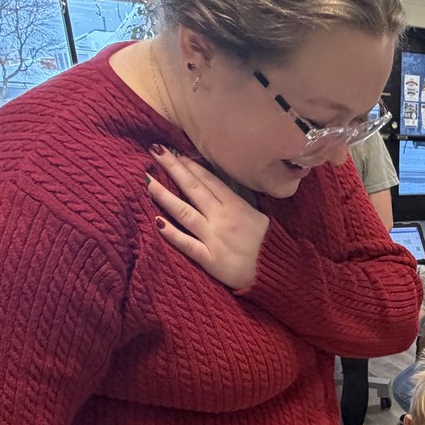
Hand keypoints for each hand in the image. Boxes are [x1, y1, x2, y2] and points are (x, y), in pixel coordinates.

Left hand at [146, 145, 269, 290]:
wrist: (275, 274)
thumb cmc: (268, 246)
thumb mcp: (259, 217)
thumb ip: (239, 203)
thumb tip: (220, 189)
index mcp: (236, 206)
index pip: (209, 180)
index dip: (190, 165)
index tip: (174, 152)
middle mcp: (222, 218)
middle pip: (194, 189)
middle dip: (174, 168)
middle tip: (156, 151)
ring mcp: (214, 239)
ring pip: (185, 212)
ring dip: (165, 196)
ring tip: (148, 181)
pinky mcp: (210, 260)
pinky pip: (187, 244)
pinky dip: (172, 233)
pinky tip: (157, 221)